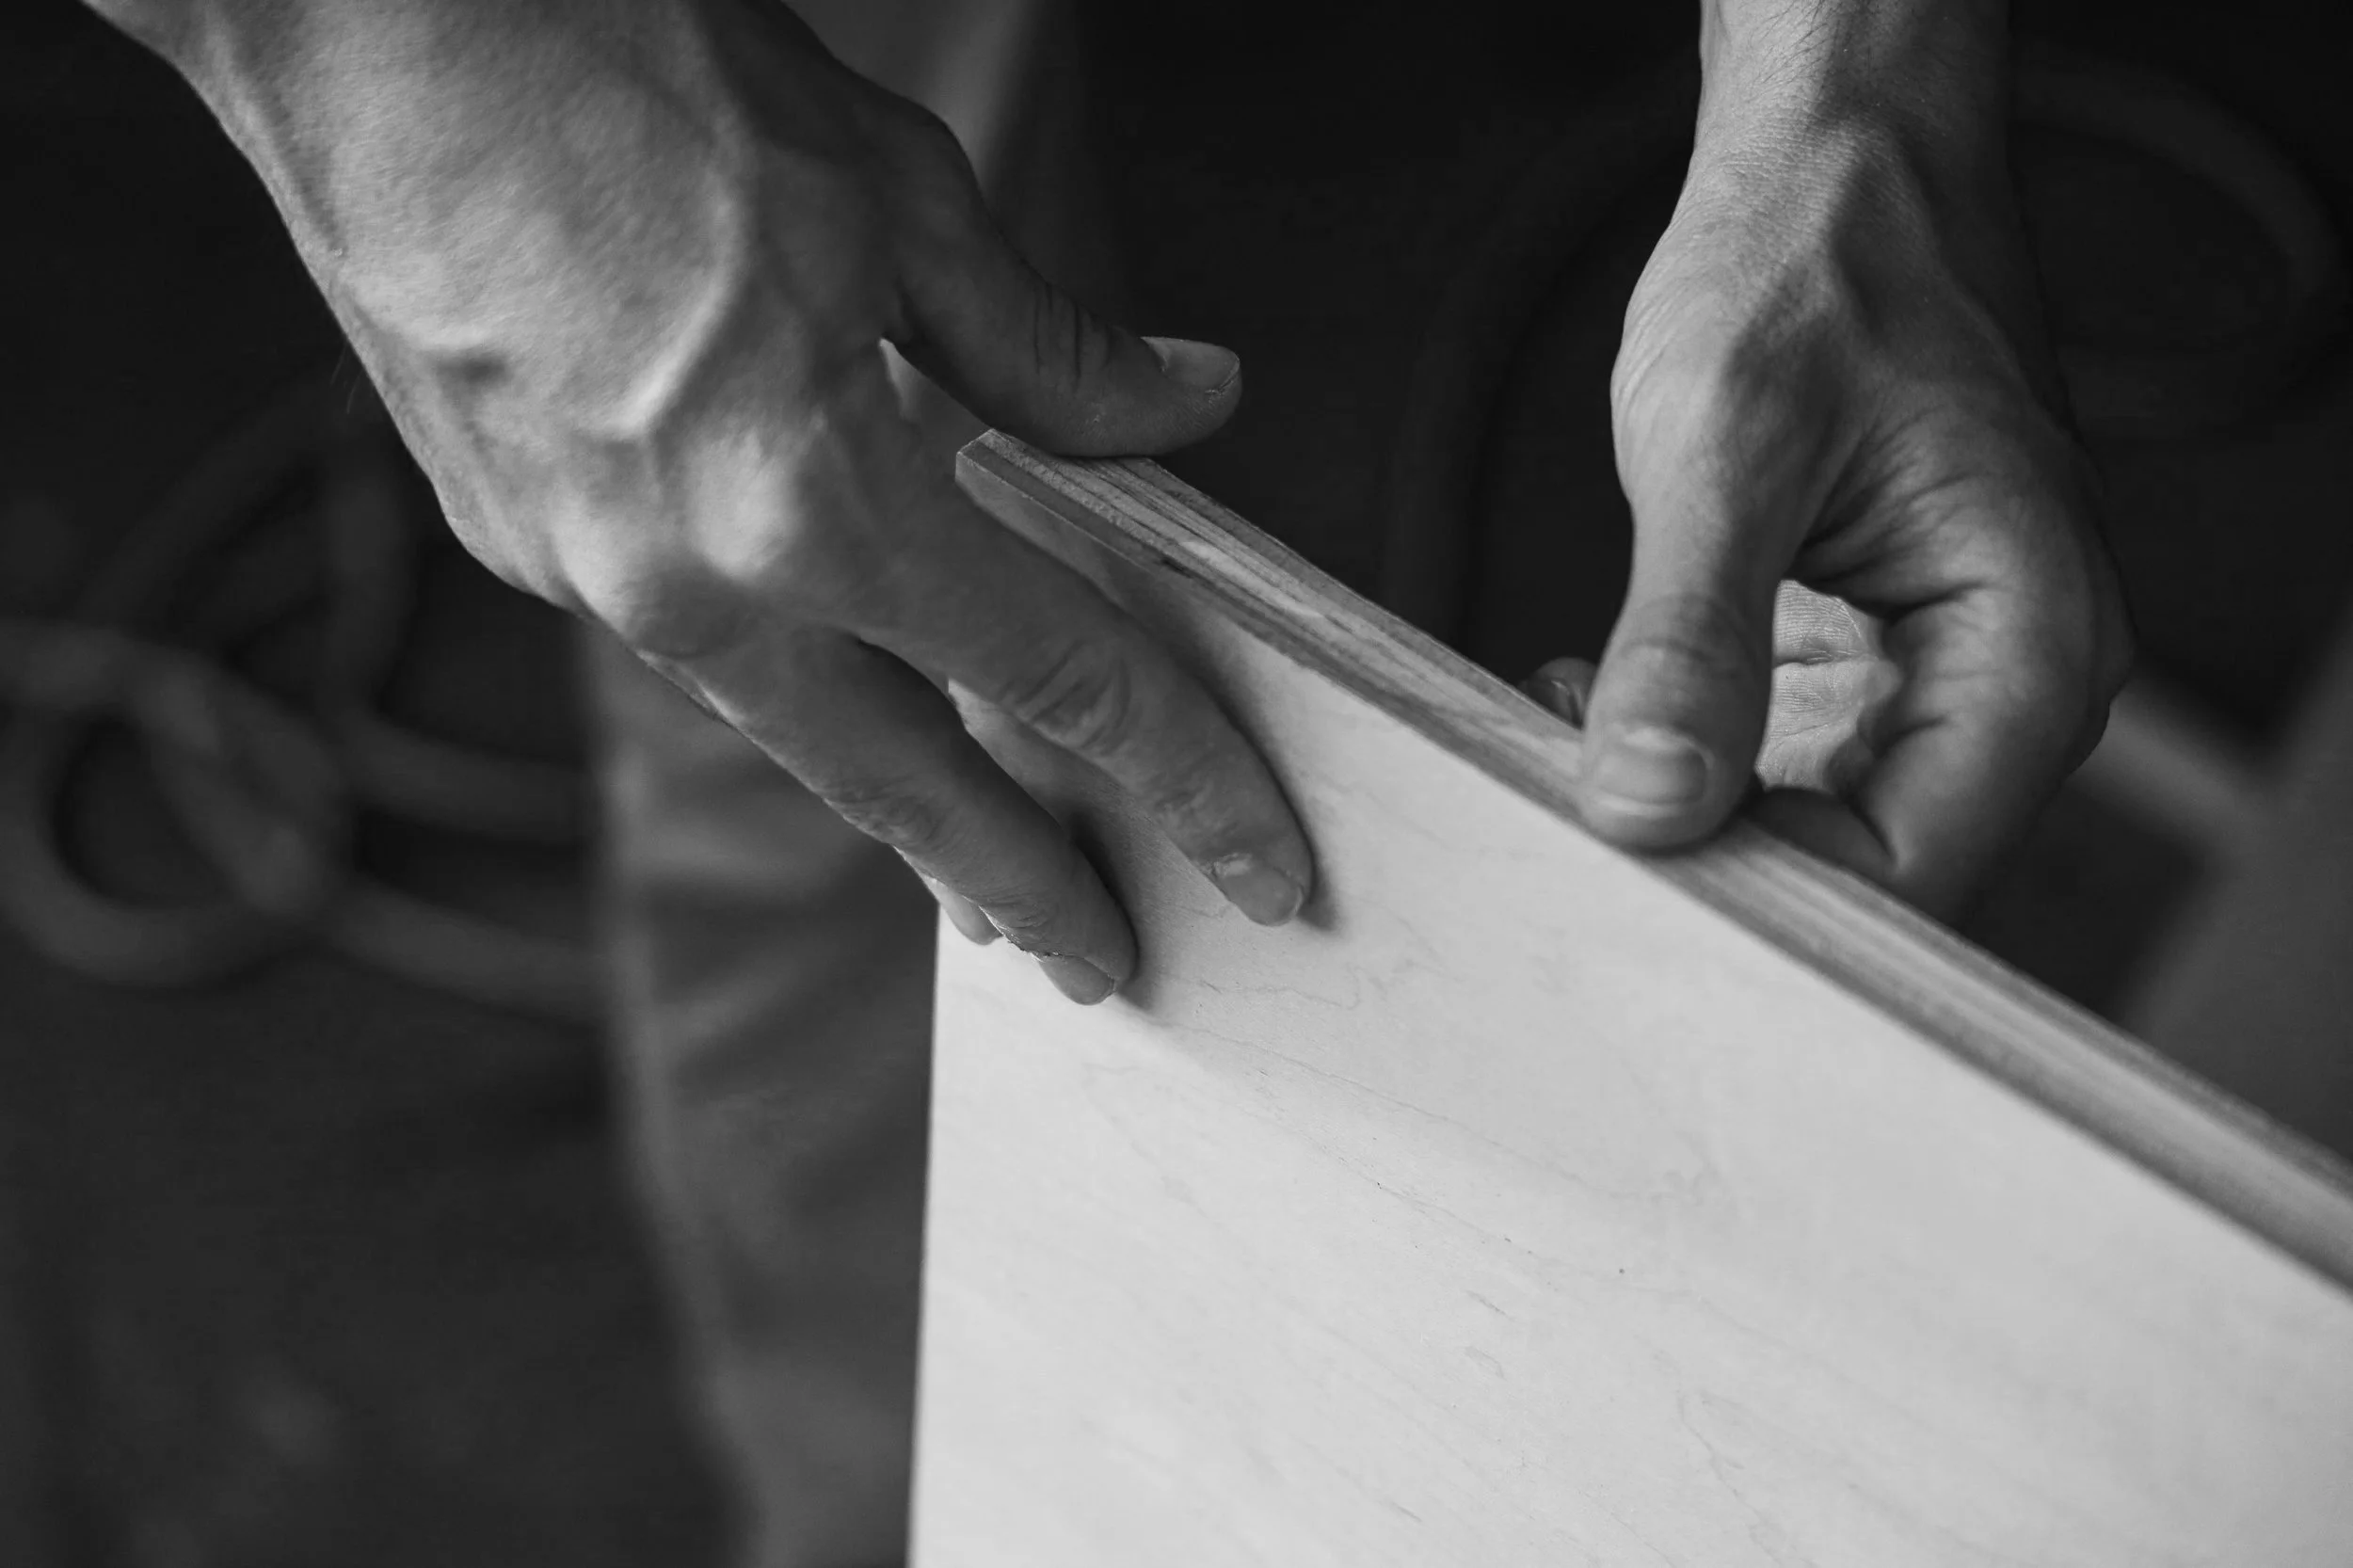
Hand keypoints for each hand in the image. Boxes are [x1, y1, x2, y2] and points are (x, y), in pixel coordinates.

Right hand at [103, 0, 1313, 1001]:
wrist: (367, 25)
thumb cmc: (632, 72)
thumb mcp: (902, 201)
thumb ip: (1051, 354)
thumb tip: (1180, 411)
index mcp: (814, 502)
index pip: (1061, 683)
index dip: (1181, 781)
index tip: (1252, 862)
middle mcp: (690, 584)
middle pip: (903, 790)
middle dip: (1019, 888)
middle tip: (1102, 962)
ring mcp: (586, 577)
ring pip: (786, 729)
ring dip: (897, 800)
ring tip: (982, 861)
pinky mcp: (512, 541)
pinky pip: (691, 636)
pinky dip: (786, 664)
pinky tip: (830, 655)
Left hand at [1539, 17, 2130, 916]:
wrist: (1833, 174)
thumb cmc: (1817, 270)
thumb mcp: (1728, 450)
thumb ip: (1690, 639)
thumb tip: (1649, 806)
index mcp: (2027, 650)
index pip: (1908, 874)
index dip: (1764, 900)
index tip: (1619, 873)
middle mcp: (2003, 685)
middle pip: (1863, 871)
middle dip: (1708, 858)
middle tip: (1561, 814)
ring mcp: (1934, 679)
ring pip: (1808, 823)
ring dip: (1679, 804)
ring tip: (1560, 733)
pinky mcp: (1863, 657)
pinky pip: (1775, 759)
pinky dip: (1676, 746)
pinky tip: (1587, 695)